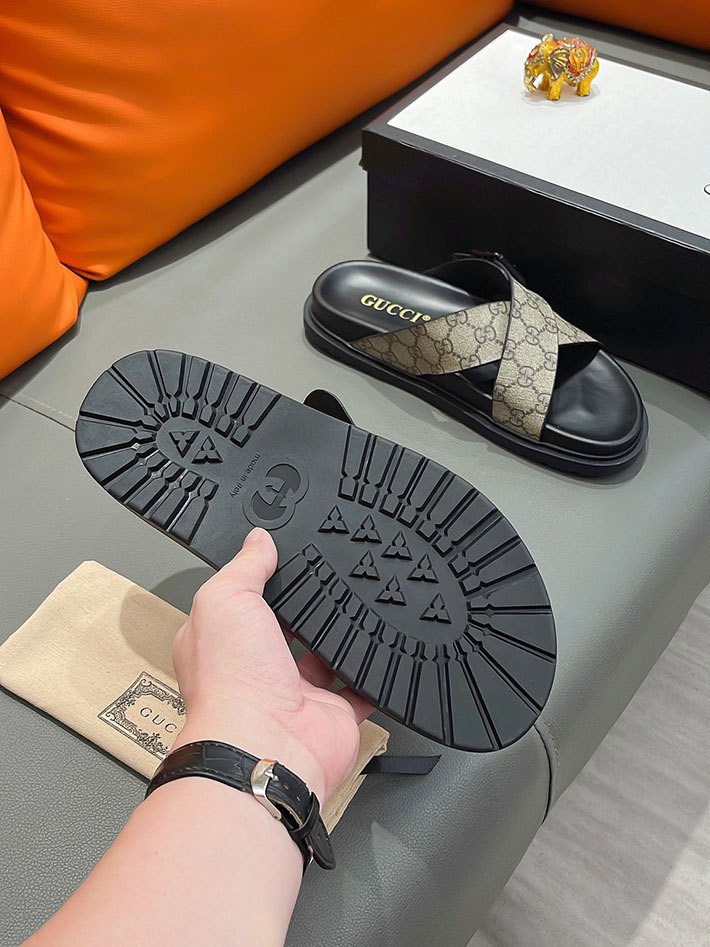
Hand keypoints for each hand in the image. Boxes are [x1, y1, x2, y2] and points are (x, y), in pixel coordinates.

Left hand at [172, 528, 372, 802]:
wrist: (266, 745)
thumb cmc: (232, 681)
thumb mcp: (225, 599)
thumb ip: (245, 568)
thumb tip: (258, 540)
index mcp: (224, 643)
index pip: (241, 604)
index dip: (260, 582)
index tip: (283, 559)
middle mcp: (257, 670)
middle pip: (286, 631)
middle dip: (304, 611)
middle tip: (328, 580)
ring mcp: (297, 693)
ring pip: (324, 658)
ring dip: (339, 638)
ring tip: (358, 604)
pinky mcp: (333, 713)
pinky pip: (360, 690)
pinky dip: (372, 674)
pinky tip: (383, 648)